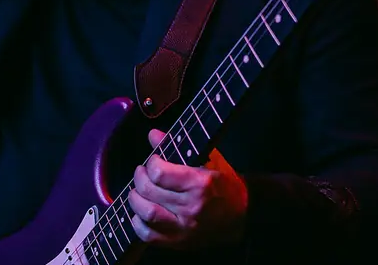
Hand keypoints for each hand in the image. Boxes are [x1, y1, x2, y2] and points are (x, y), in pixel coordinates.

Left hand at [128, 129, 248, 249]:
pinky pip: (149, 235)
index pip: (160, 173)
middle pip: (150, 190)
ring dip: (135, 199)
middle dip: (140, 177)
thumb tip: (153, 135)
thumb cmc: (225, 183)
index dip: (151, 163)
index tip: (153, 160)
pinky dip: (138, 223)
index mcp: (200, 184)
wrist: (243, 214)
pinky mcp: (179, 241)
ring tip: (137, 191)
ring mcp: (185, 227)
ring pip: (147, 213)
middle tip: (142, 172)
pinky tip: (139, 213)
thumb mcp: (208, 159)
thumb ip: (178, 145)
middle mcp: (192, 207)